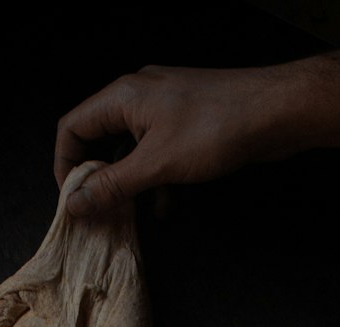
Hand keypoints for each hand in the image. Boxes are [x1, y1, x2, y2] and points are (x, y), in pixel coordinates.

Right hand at [54, 64, 294, 215]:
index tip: (72, 200)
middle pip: (98, 140)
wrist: (275, 111)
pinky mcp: (184, 123)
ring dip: (126, 185)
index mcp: (122, 97)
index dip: (64, 165)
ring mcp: (162, 109)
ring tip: (128, 216)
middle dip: (96, 179)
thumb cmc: (214, 129)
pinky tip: (163, 207)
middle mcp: (137, 98)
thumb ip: (112, 185)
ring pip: (128, 151)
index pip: (72, 128)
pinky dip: (152, 180)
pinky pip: (154, 153)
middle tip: (98, 213)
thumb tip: (74, 204)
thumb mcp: (156, 164)